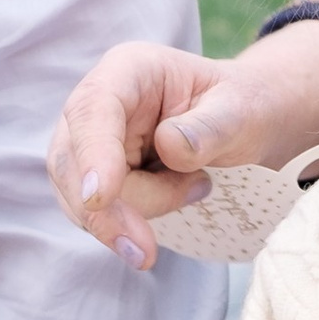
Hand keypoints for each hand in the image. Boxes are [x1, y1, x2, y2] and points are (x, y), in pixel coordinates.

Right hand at [49, 20, 318, 272]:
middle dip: (113, 210)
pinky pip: (94, 212)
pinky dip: (131, 222)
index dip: (92, 154)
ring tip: (196, 185)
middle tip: (150, 249)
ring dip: (134, 214)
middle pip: (75, 162)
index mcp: (129, 71)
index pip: (94, 108)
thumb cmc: (242, 109)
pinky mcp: (93, 175)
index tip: (100, 198)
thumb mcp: (241, 111)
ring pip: (80, 196)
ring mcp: (89, 141)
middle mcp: (97, 103)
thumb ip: (209, 128)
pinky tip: (178, 194)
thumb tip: (169, 147)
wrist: (243, 125)